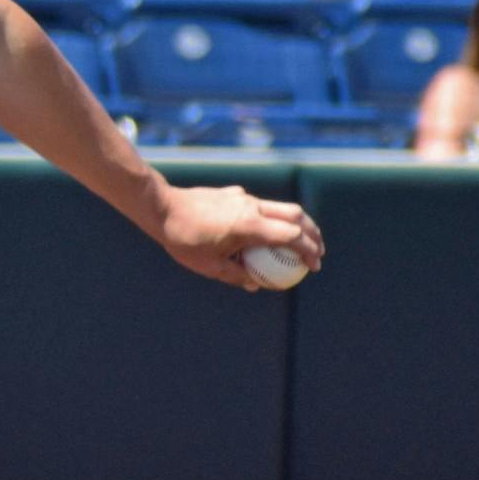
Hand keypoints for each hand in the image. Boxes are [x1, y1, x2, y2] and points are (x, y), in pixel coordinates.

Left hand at [154, 183, 324, 290]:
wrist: (161, 207)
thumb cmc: (183, 239)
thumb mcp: (210, 266)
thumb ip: (236, 276)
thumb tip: (255, 285)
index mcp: (250, 226)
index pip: (292, 237)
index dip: (308, 251)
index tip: (314, 266)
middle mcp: (252, 207)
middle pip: (296, 217)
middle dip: (313, 234)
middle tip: (317, 252)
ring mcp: (243, 198)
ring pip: (281, 207)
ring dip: (296, 223)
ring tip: (299, 240)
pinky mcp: (233, 194)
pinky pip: (259, 205)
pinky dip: (271, 217)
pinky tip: (263, 231)